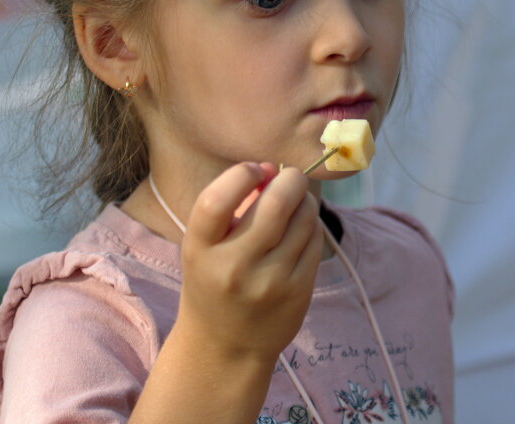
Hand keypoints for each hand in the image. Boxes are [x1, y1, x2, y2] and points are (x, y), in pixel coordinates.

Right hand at [174, 163, 321, 363]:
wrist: (225, 345)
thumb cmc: (213, 280)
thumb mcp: (205, 245)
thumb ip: (231, 205)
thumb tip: (271, 169)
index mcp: (200, 250)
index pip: (215, 201)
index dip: (239, 174)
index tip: (253, 169)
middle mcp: (233, 267)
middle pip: (275, 204)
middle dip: (290, 179)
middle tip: (290, 176)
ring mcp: (270, 282)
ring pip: (303, 219)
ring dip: (304, 200)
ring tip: (297, 201)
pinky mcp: (298, 291)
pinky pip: (315, 241)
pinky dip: (311, 225)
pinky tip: (301, 228)